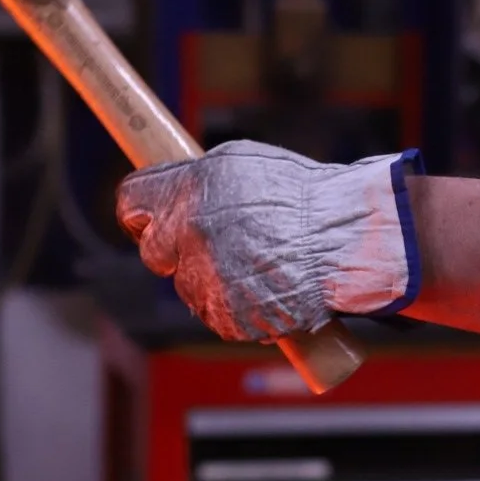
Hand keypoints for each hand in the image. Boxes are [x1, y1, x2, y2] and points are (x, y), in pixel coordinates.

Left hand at [116, 141, 417, 343]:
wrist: (348, 242)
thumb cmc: (305, 197)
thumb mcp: (245, 162)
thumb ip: (197, 179)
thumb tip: (168, 191)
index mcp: (190, 191)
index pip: (132, 202)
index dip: (141, 211)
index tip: (148, 216)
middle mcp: (190, 236)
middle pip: (154, 251)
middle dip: (177, 248)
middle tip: (215, 242)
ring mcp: (207, 281)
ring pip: (189, 286)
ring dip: (212, 279)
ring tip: (259, 263)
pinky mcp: (227, 318)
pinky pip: (218, 314)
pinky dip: (238, 306)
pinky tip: (267, 287)